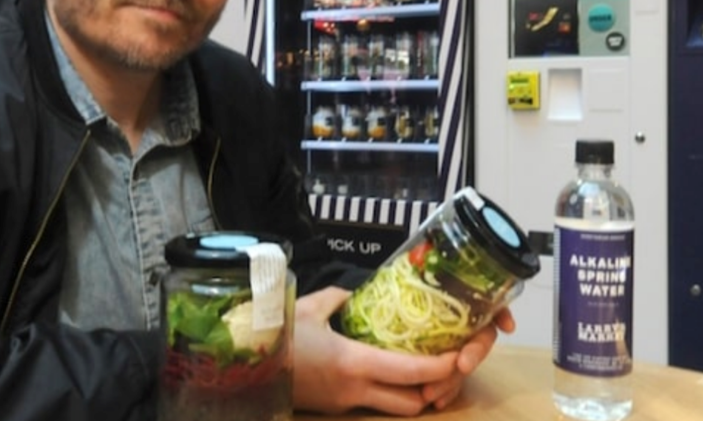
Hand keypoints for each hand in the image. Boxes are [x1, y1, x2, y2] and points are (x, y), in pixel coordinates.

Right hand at [291, 287, 513, 415]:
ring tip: (430, 371)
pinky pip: (375, 405)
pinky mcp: (335, 408)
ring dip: (417, 395)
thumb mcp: (312, 306)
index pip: (412, 372)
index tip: (461, 354)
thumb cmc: (275, 333)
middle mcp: (355, 391)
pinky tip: (397, 374)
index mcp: (353, 362)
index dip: (443, 367)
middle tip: (451, 365)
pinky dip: (393, 393)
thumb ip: (341, 298)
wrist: (240, 366)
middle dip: (438, 389)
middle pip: (413, 403)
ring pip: (396, 410)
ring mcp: (345, 404)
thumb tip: (360, 292)